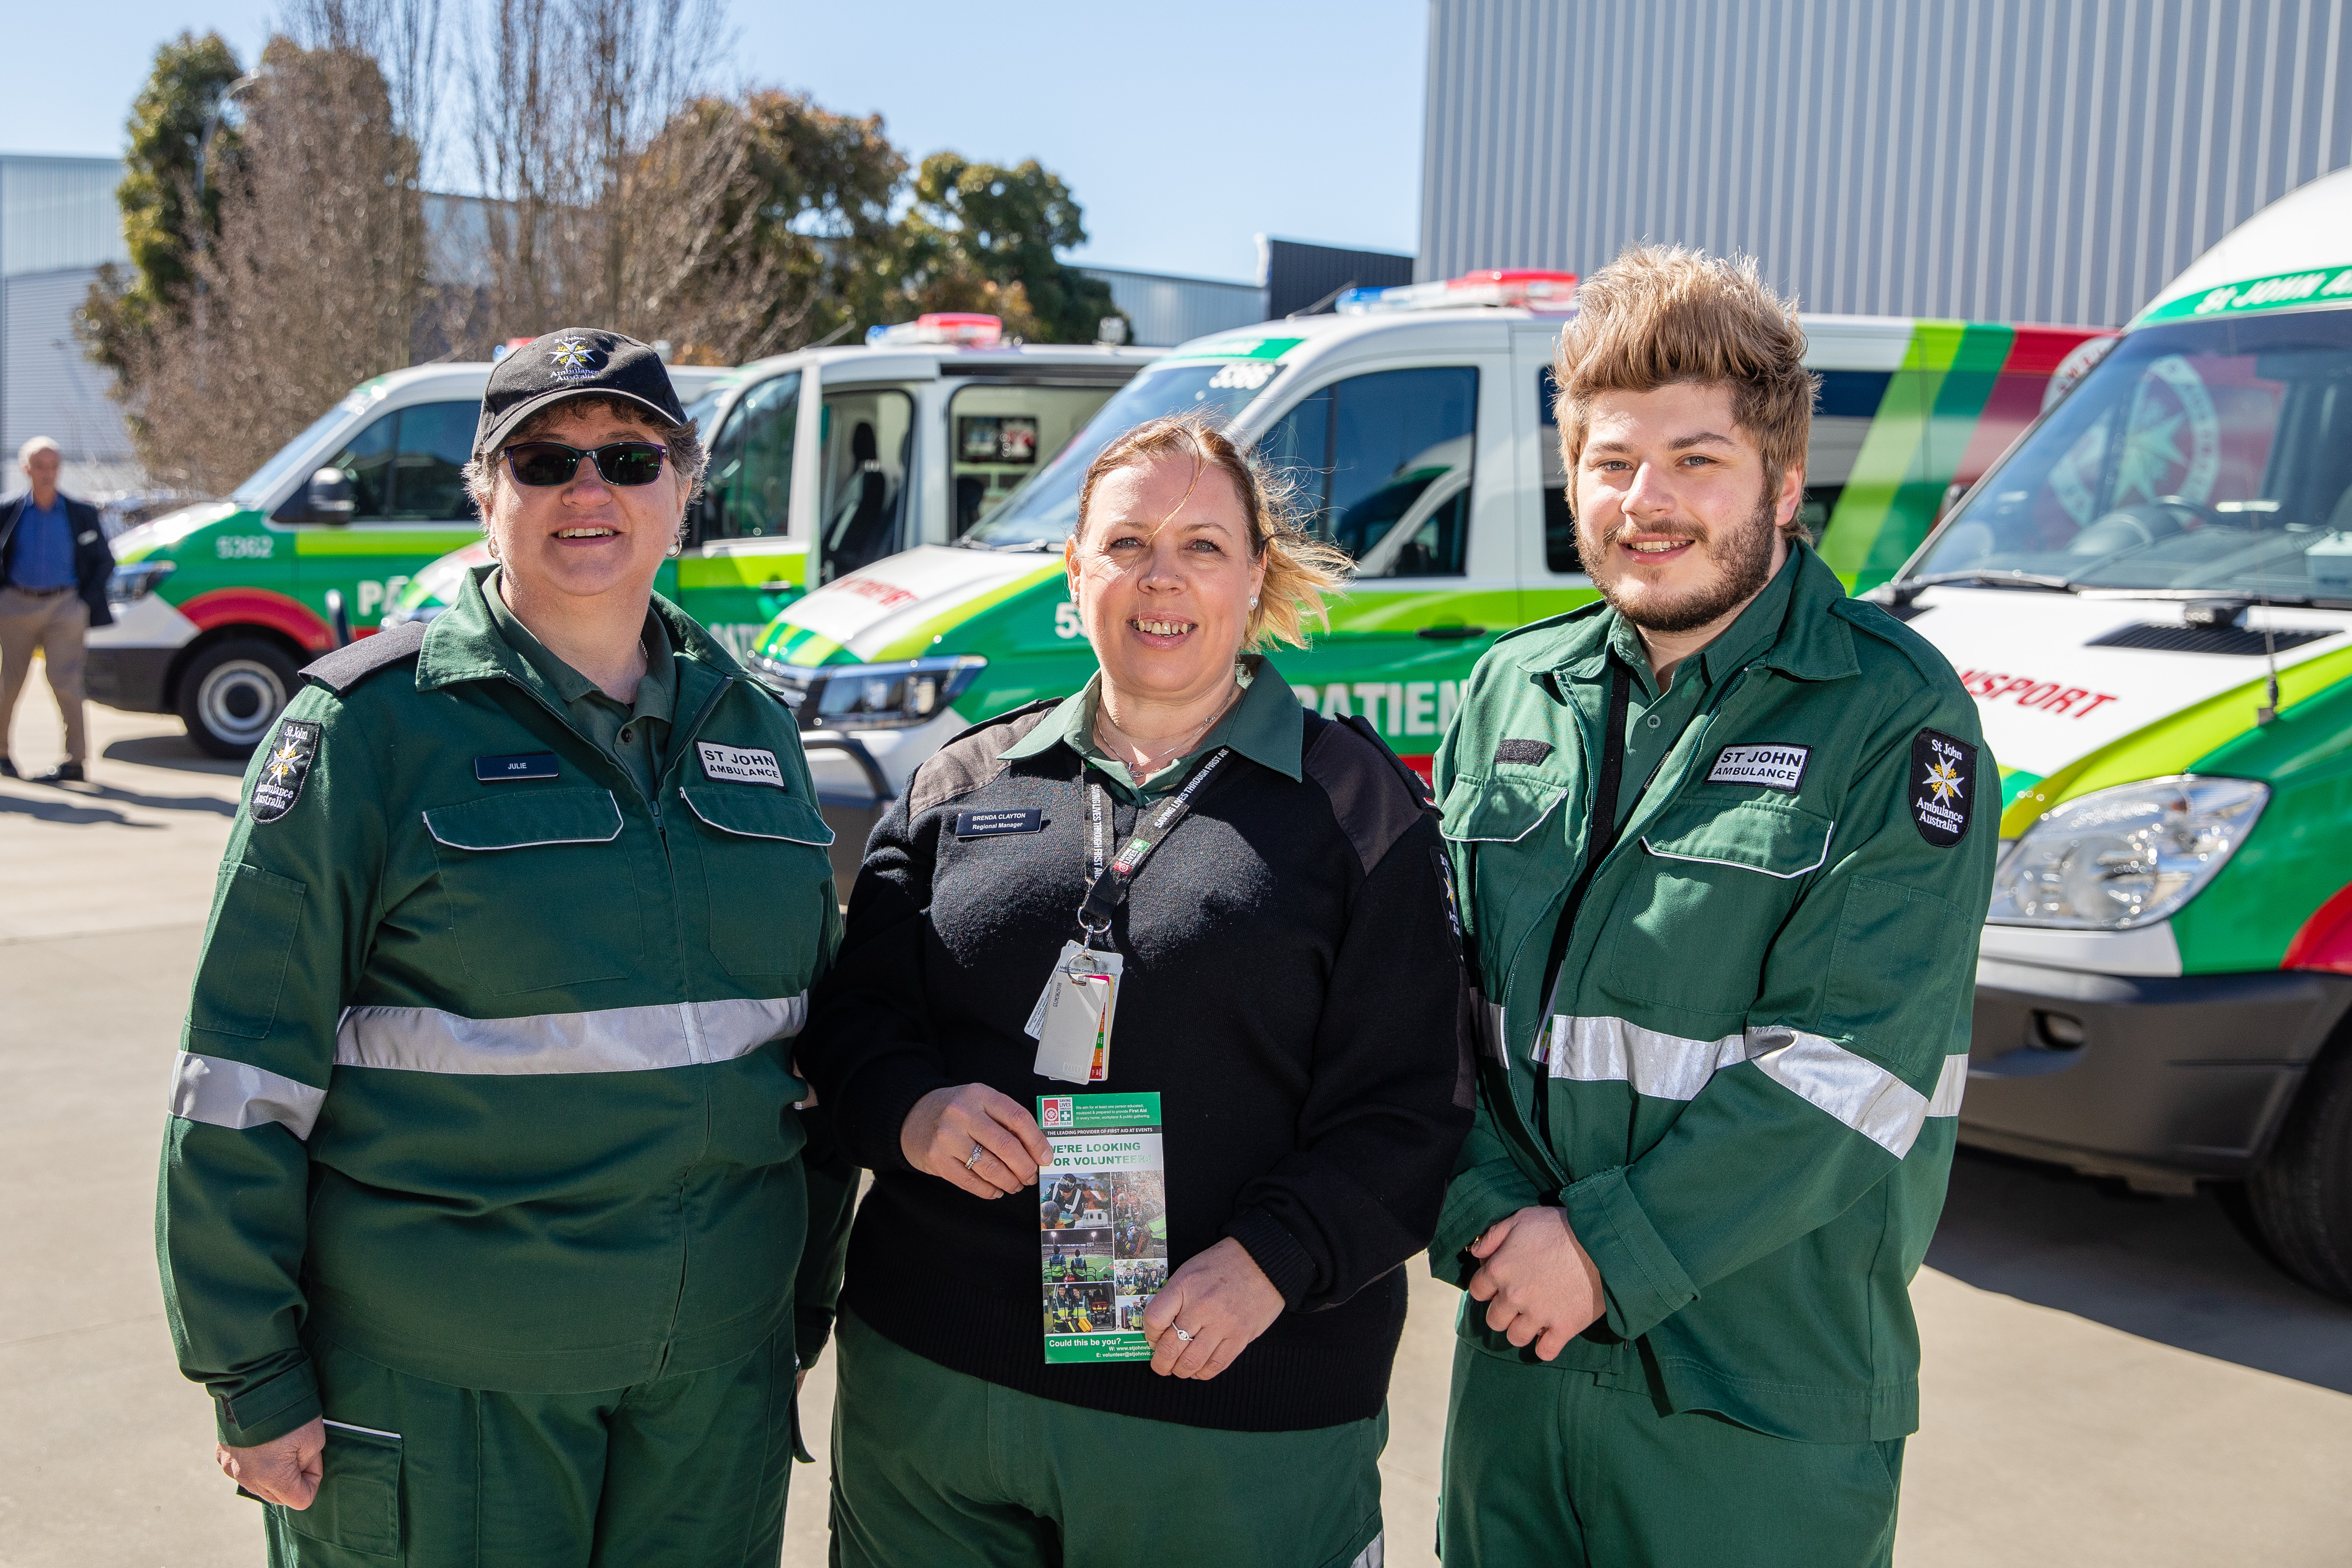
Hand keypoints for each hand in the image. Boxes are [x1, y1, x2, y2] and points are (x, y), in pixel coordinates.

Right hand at [216, 1417, 324, 1508]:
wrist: (255, 1384)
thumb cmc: (289, 1411)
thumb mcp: (314, 1439)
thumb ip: (308, 1464)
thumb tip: (301, 1473)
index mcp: (272, 1477)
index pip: (300, 1500)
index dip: (312, 1480)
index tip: (313, 1459)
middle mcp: (247, 1478)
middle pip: (278, 1496)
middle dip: (293, 1480)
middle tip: (299, 1451)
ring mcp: (231, 1468)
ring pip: (259, 1486)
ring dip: (272, 1474)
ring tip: (280, 1446)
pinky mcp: (222, 1456)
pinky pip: (242, 1470)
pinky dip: (254, 1464)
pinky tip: (261, 1444)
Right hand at [902, 1084, 1050, 1198]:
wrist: (911, 1115)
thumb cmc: (954, 1111)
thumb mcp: (980, 1102)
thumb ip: (1004, 1120)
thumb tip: (1035, 1150)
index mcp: (980, 1095)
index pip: (1018, 1118)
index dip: (1037, 1141)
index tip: (1046, 1158)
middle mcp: (963, 1113)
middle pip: (1006, 1146)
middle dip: (1025, 1168)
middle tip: (1031, 1177)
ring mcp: (948, 1137)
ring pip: (990, 1167)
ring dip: (1009, 1182)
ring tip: (1016, 1185)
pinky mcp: (936, 1159)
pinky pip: (970, 1181)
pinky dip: (988, 1190)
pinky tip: (996, 1190)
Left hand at [1141, 1237, 1283, 1380]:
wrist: (1264, 1261)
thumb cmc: (1224, 1264)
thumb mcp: (1191, 1269)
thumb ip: (1174, 1296)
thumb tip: (1160, 1328)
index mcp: (1185, 1285)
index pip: (1154, 1319)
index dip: (1148, 1335)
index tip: (1152, 1338)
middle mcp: (1202, 1306)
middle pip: (1170, 1347)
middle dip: (1160, 1362)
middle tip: (1160, 1365)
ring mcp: (1223, 1324)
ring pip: (1191, 1362)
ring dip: (1179, 1371)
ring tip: (1178, 1369)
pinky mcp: (1240, 1337)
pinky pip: (1216, 1365)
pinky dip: (1203, 1373)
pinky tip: (1199, 1370)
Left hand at [1466, 1207, 1605, 1360]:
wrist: (1602, 1241)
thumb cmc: (1561, 1226)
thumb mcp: (1521, 1218)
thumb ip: (1493, 1236)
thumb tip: (1476, 1254)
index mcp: (1500, 1269)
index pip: (1477, 1291)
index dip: (1487, 1289)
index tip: (1498, 1287)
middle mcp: (1514, 1295)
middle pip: (1494, 1320)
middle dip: (1503, 1313)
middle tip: (1517, 1305)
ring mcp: (1539, 1314)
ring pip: (1515, 1338)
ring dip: (1521, 1330)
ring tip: (1533, 1320)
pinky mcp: (1564, 1328)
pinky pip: (1545, 1352)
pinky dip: (1545, 1347)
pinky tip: (1550, 1335)